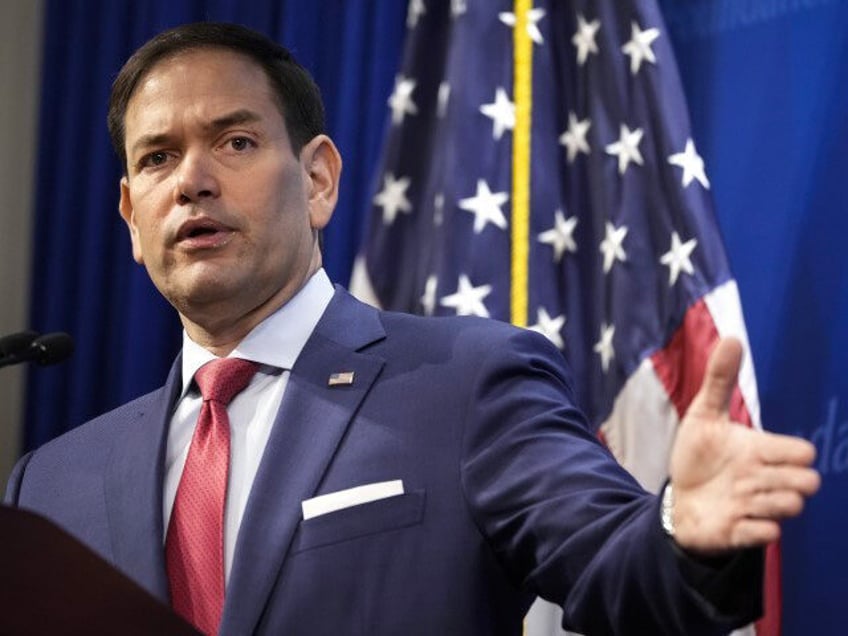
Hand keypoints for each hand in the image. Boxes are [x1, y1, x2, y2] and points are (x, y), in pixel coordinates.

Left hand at [668, 338, 819, 553]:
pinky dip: (754, 528)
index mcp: (762, 451)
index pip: (804, 453)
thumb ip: (720, 380)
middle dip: (784, 479)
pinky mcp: (744, 533)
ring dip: (767, 501)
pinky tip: (733, 518)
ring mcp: (758, 508)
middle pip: (809, 482)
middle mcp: (765, 480)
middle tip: (749, 476)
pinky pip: (767, 535)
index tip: (758, 451)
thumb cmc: (697, 456)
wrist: (678, 499)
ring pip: (791, 507)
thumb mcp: (703, 415)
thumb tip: (733, 338)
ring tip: (738, 496)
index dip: (790, 452)